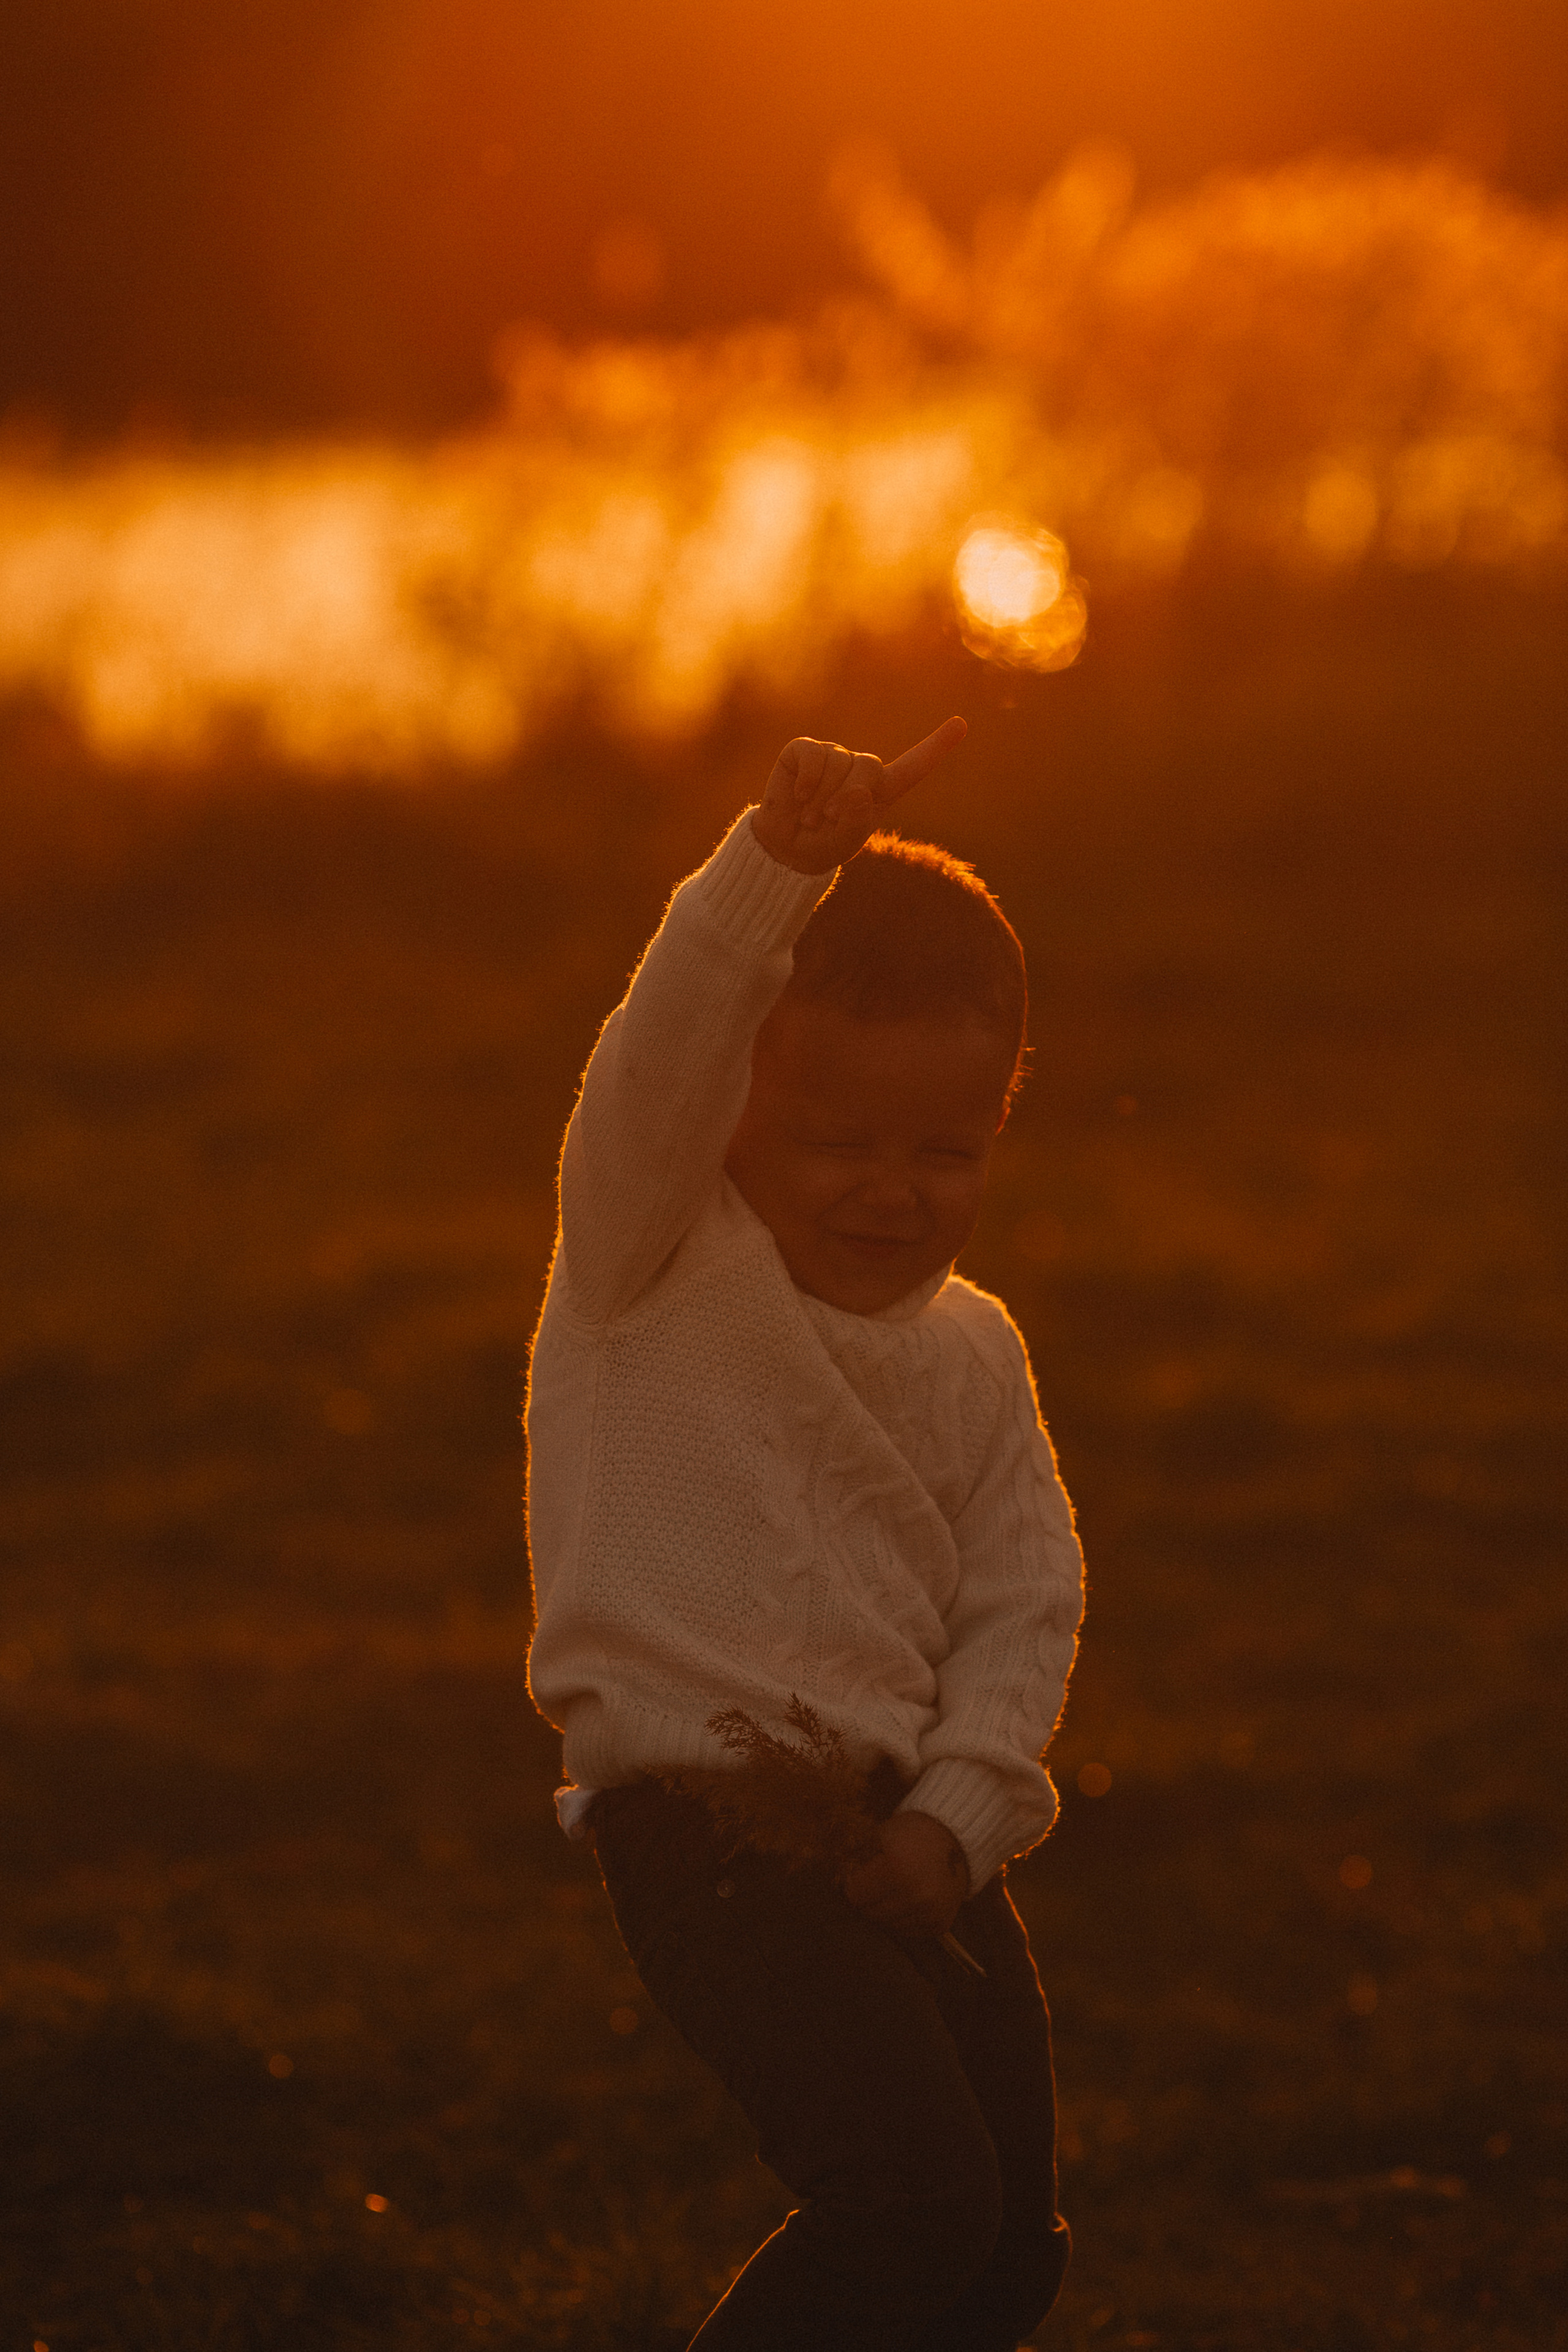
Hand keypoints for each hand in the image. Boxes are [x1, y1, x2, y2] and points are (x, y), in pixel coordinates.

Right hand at [750, 717, 967, 874]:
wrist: (785, 848)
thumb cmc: (823, 844)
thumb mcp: (846, 841)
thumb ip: (856, 821)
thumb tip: (857, 793)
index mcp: (880, 790)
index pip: (912, 767)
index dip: (936, 747)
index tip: (960, 724)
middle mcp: (858, 768)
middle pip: (870, 765)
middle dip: (849, 795)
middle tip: (828, 820)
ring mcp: (832, 755)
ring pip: (838, 762)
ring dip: (821, 798)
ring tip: (811, 817)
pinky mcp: (803, 750)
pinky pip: (812, 755)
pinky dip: (806, 781)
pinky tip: (798, 797)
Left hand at [842, 1809, 970, 1937]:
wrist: (955, 1839)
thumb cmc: (912, 1833)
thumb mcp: (881, 1835)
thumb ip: (857, 1858)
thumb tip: (835, 1882)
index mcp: (897, 1868)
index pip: (854, 1894)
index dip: (853, 1884)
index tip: (859, 1875)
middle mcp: (916, 1895)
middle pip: (870, 1913)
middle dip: (868, 1899)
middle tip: (877, 1882)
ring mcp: (930, 1913)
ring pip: (888, 1925)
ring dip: (886, 1910)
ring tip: (895, 1888)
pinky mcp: (940, 1925)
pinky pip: (908, 1932)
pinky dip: (904, 1918)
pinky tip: (911, 1898)